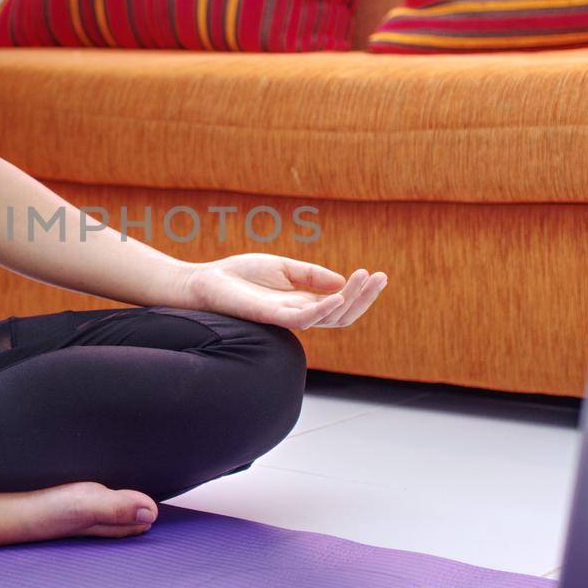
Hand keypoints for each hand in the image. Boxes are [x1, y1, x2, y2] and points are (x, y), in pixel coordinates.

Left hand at [179, 254, 386, 330]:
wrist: (207, 282)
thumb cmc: (240, 276)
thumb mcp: (284, 268)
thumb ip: (312, 275)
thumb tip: (341, 282)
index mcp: (303, 302)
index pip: (341, 304)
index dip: (361, 292)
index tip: (379, 274)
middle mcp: (299, 313)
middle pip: (342, 314)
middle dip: (364, 297)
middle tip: (381, 277)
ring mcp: (287, 317)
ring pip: (329, 318)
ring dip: (351, 300)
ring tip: (365, 279)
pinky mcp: (272, 317)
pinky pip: (304, 319)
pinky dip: (324, 309)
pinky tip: (338, 296)